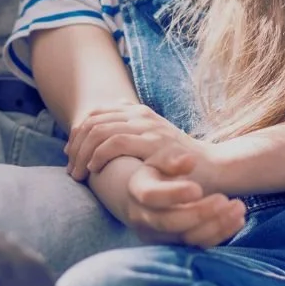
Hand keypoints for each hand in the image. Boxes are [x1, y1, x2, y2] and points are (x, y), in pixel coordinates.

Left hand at [67, 104, 220, 190]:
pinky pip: (115, 142)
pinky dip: (98, 155)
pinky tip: (94, 170)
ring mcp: (147, 127)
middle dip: (76, 145)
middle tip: (71, 168)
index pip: (95, 114)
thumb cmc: (180, 162)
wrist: (213, 168)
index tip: (71, 155)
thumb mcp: (154, 141)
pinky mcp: (153, 143)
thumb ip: (133, 134)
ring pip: (99, 131)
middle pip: (92, 121)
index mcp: (138, 112)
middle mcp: (141, 115)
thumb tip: (109, 128)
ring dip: (83, 153)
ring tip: (79, 173)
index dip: (77, 133)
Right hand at [108, 151, 244, 247]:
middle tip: (225, 199)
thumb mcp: (160, 157)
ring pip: (187, 237)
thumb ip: (172, 158)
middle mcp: (144, 218)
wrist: (148, 197)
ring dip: (216, 225)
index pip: (151, 196)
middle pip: (170, 222)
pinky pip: (199, 246)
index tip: (198, 188)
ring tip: (239, 208)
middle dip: (200, 213)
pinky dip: (220, 235)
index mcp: (137, 190)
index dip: (174, 194)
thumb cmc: (158, 171)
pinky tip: (238, 220)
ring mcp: (159, 236)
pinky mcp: (177, 246)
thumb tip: (190, 161)